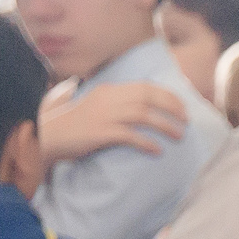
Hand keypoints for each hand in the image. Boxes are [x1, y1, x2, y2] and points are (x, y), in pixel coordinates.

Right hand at [39, 79, 187, 161]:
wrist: (51, 136)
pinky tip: (157, 150)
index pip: (144, 87)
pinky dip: (146, 143)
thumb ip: (119, 103)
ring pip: (142, 115)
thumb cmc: (79, 125)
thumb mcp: (99, 106)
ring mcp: (104, 115)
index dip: (168, 96)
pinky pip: (129, 136)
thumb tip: (146, 108)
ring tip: (179, 137)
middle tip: (187, 121)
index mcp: (109, 90)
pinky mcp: (100, 133)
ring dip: (165, 126)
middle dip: (172, 108)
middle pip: (147, 97)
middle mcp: (108, 99)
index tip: (183, 107)